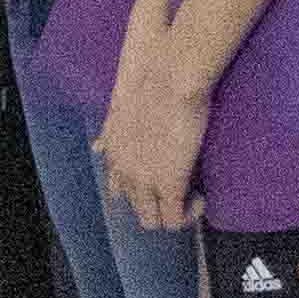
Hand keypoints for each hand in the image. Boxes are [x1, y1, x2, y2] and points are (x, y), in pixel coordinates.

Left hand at [100, 67, 207, 232]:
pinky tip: (200, 197)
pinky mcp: (169, 186)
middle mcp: (123, 172)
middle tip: (180, 189)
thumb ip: (109, 134)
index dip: (142, 189)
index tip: (164, 178)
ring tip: (191, 192)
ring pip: (151, 220)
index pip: (119, 189)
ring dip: (171, 211)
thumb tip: (97, 147)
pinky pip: (175, 221)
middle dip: (157, 205)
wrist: (164, 76)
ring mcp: (144, 182)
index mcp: (113, 153)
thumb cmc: (147, 83)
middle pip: (136, 209)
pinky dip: (189, 215)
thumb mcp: (117, 112)